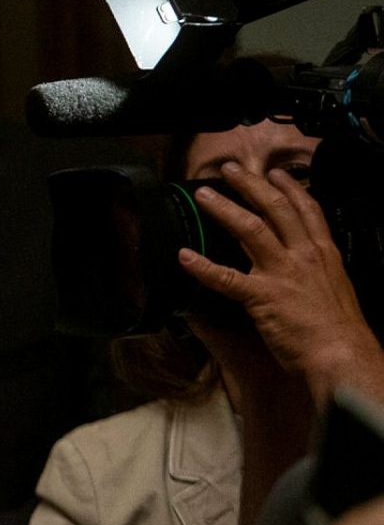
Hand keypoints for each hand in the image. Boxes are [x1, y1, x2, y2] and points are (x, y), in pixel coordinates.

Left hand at [184, 163, 383, 406]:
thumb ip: (315, 274)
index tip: (276, 173)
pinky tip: (184, 256)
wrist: (341, 354)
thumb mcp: (334, 290)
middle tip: (230, 170)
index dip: (291, 188)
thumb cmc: (338, 329)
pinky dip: (202, 266)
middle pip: (276, 209)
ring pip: (251, 229)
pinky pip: (225, 277)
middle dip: (251, 185)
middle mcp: (303, 256)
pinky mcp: (262, 297)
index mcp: (323, 254)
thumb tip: (301, 269)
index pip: (308, 210)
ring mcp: (282, 274)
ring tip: (203, 196)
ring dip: (224, 209)